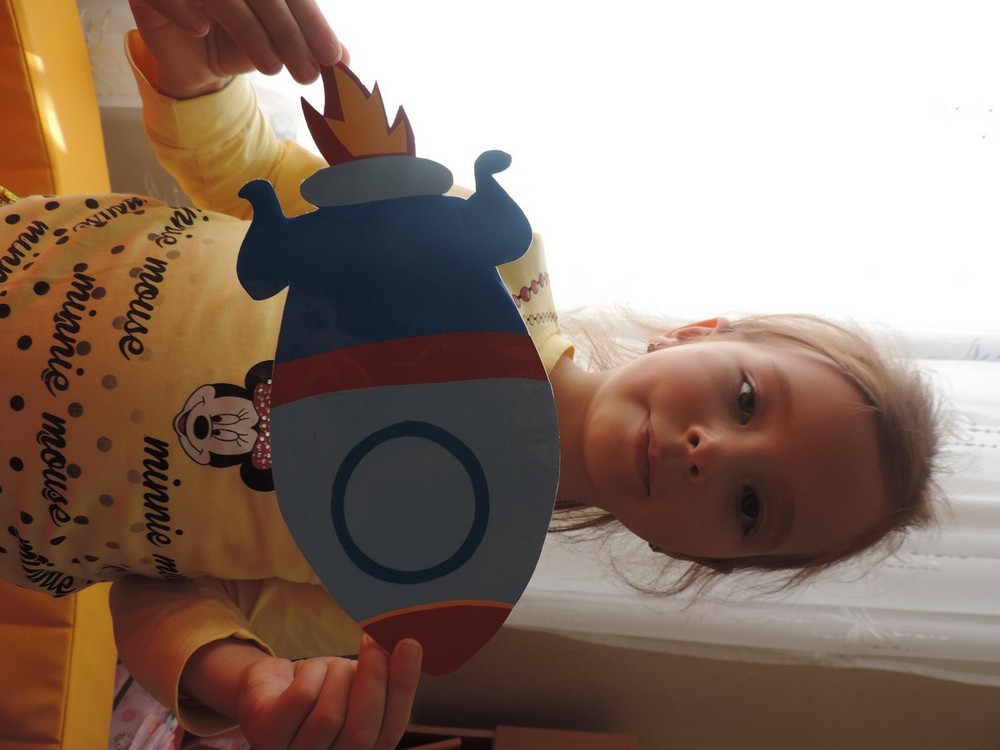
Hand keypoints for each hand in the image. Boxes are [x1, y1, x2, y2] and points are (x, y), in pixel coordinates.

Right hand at [128, 0, 346, 98]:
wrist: (196, 62)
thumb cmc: (240, 44)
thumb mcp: (279, 45)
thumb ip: (311, 47)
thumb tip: (348, 64)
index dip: (312, 24)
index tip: (334, 58)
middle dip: (289, 34)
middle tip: (309, 74)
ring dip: (249, 30)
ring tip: (272, 69)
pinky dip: (183, 9)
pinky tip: (201, 30)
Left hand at [234, 636, 421, 749]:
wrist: (267, 687)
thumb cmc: (318, 689)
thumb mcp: (354, 688)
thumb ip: (381, 683)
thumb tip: (408, 648)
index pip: (390, 732)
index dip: (402, 689)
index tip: (409, 646)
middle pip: (361, 732)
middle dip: (373, 680)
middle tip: (374, 641)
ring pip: (329, 716)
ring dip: (337, 676)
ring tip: (333, 664)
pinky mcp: (267, 736)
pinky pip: (301, 699)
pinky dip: (311, 673)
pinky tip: (310, 669)